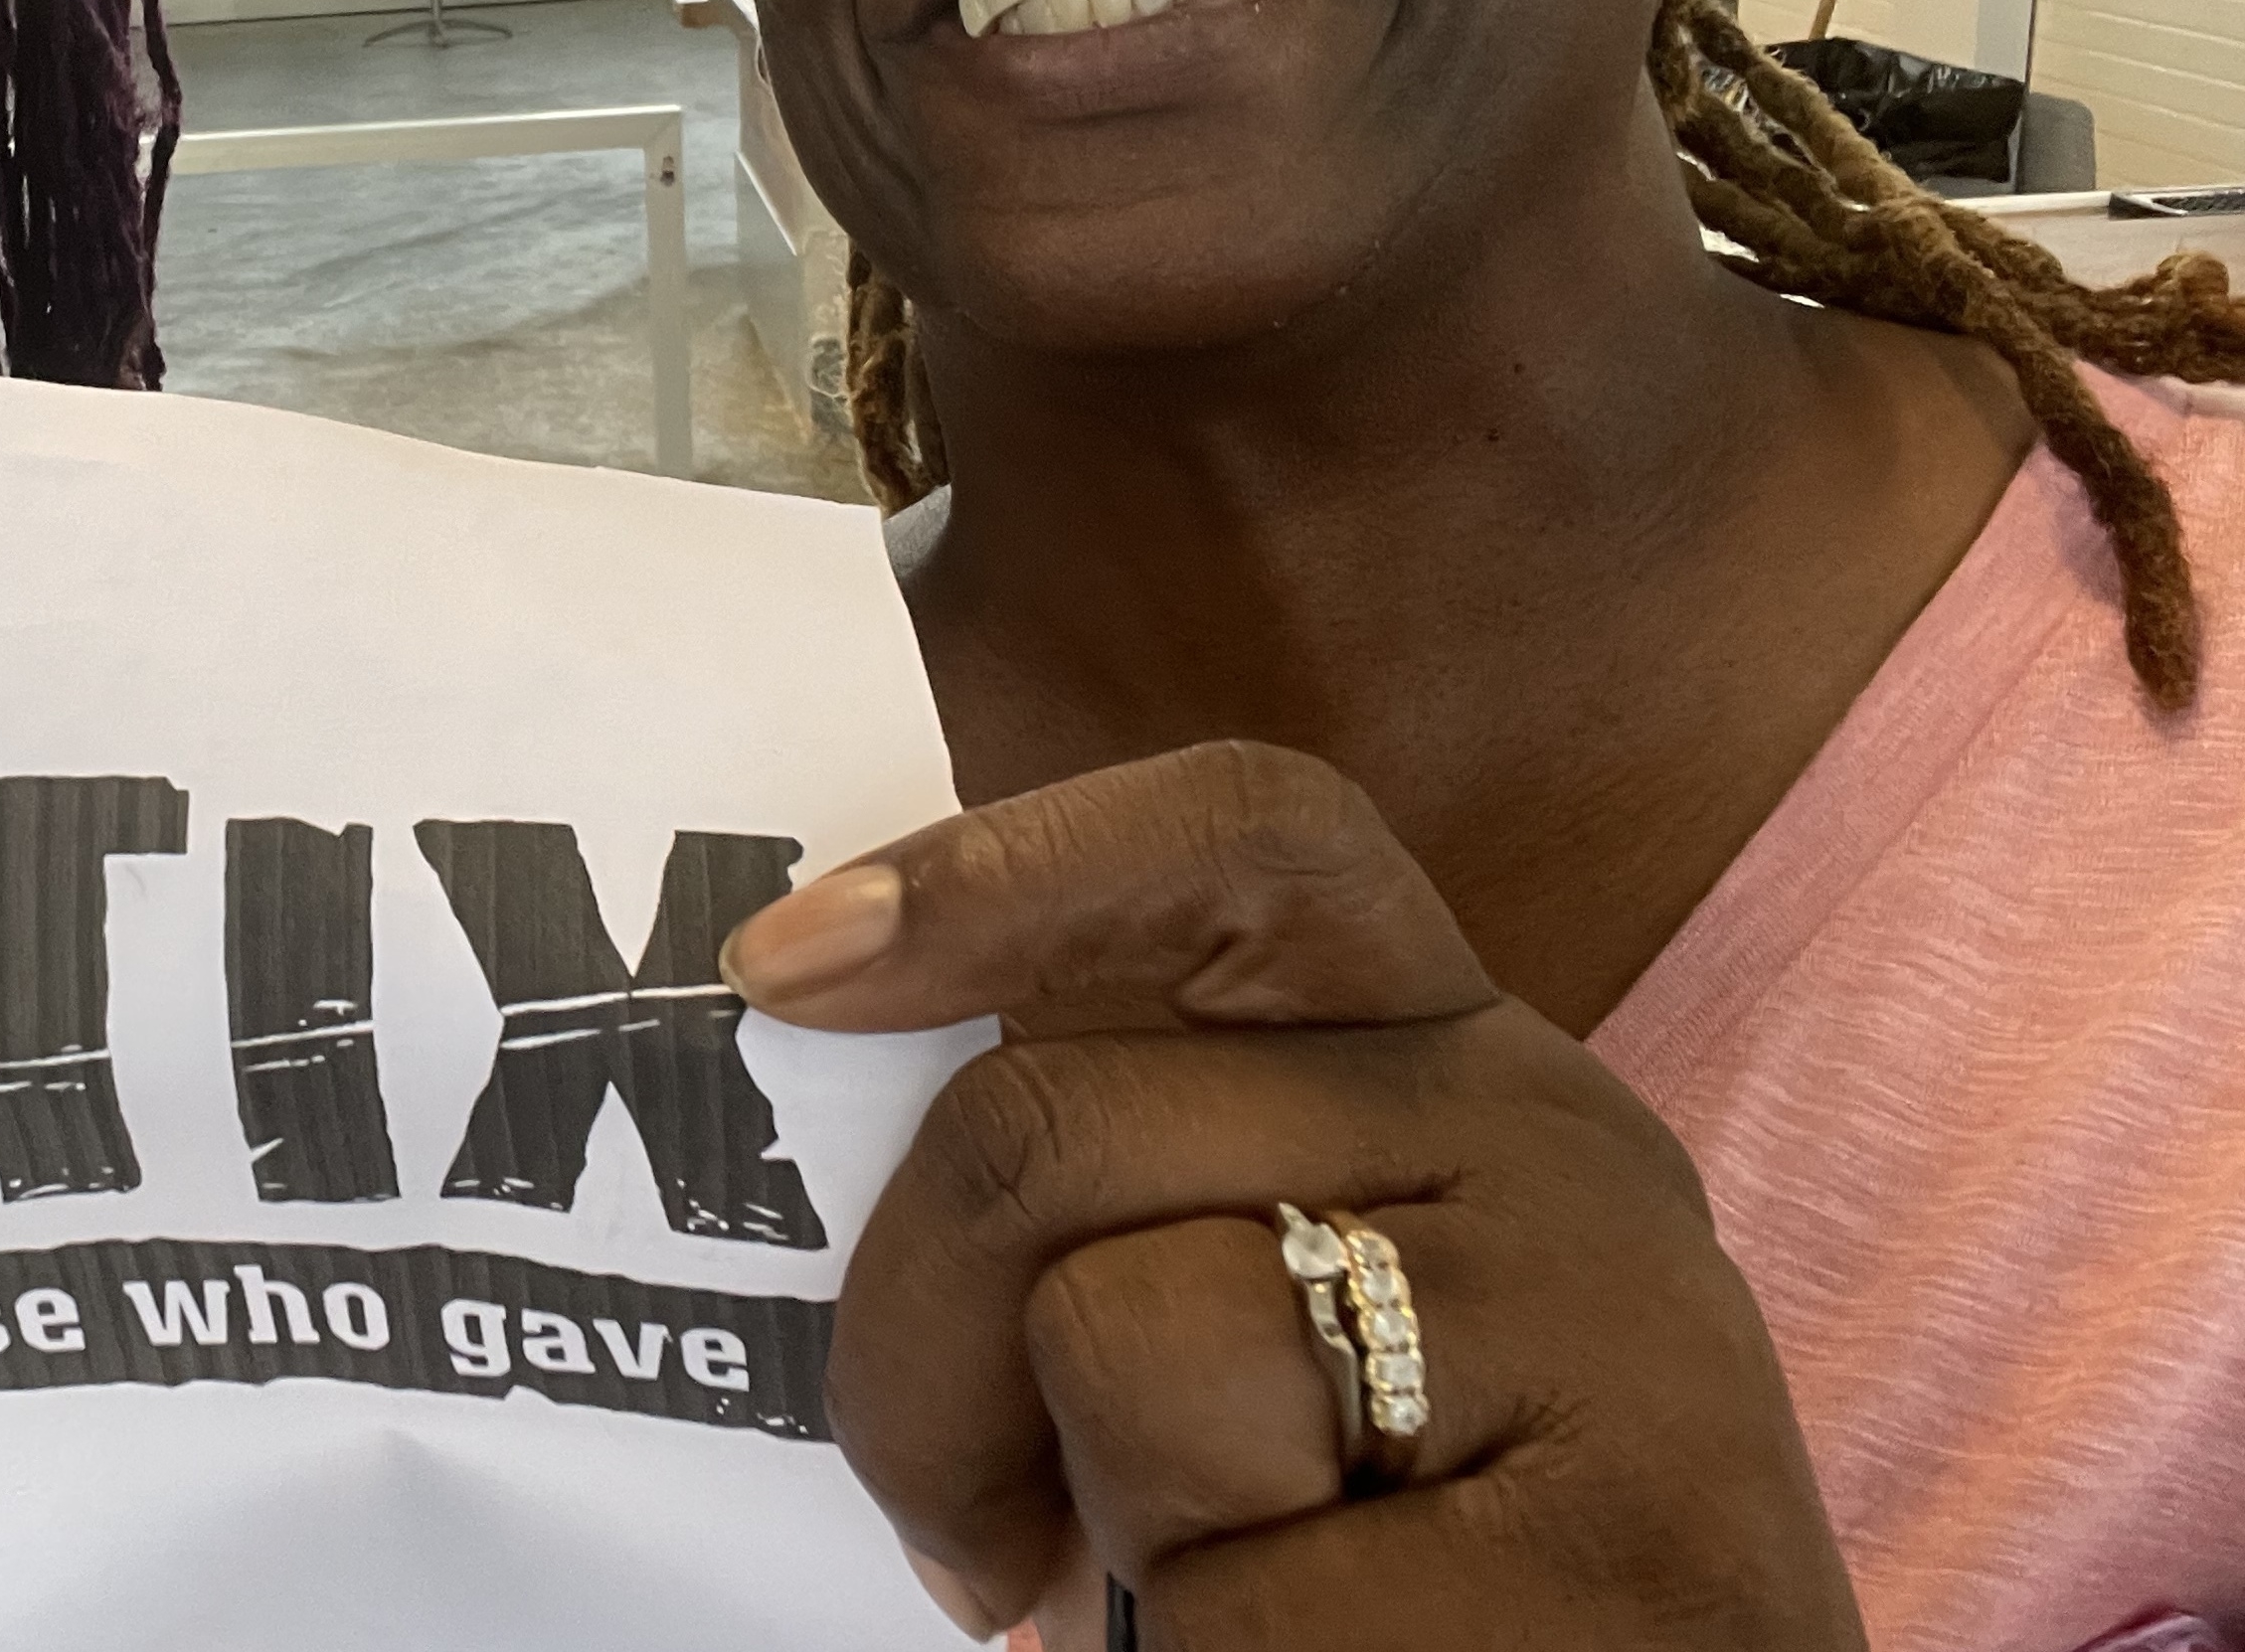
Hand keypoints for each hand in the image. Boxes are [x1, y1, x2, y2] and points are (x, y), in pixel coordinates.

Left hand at [727, 741, 1864, 1648]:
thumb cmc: (1423, 1568)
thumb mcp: (1303, 1322)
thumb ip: (1139, 1189)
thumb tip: (827, 1071)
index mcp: (1462, 1064)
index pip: (1249, 838)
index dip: (997, 865)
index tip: (779, 966)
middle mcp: (1557, 1142)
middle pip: (1054, 1121)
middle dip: (910, 1357)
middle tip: (955, 1536)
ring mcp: (1620, 1330)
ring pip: (1126, 1337)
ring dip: (1108, 1526)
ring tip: (1231, 1598)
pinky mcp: (1634, 1553)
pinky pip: (1234, 1588)